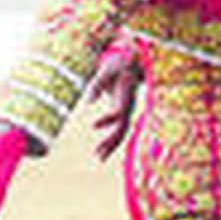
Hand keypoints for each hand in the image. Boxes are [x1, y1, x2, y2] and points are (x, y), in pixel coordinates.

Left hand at [87, 37, 143, 159]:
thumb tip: (88, 101)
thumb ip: (97, 84)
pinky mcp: (123, 113)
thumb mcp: (106, 70)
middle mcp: (129, 106)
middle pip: (122, 128)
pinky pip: (119, 130)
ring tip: (98, 157)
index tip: (92, 125)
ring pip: (121, 133)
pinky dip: (111, 142)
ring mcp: (127, 111)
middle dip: (110, 141)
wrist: (132, 62)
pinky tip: (100, 151)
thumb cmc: (118, 64)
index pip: (118, 112)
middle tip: (97, 153)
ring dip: (111, 146)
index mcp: (126, 96)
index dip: (107, 119)